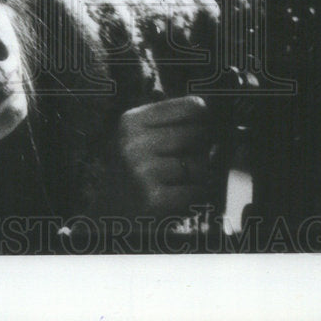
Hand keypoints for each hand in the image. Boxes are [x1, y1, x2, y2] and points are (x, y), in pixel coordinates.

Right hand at [113, 95, 216, 215]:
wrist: (109, 213)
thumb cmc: (136, 171)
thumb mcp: (141, 137)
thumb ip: (171, 121)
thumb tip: (211, 113)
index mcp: (132, 121)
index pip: (191, 107)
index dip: (204, 118)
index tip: (204, 127)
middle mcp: (133, 143)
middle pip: (198, 134)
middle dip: (202, 148)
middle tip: (189, 160)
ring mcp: (141, 171)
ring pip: (199, 164)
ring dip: (199, 175)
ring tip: (179, 181)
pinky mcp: (152, 199)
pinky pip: (196, 190)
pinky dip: (196, 195)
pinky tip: (179, 196)